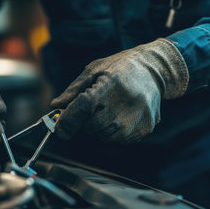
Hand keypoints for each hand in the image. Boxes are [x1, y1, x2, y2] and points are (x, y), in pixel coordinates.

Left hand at [51, 39, 188, 142]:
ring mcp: (136, 118)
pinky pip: (119, 140)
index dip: (68, 120)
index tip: (59, 129)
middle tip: (93, 108)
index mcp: (110, 85)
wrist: (154, 70)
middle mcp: (124, 104)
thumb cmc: (119, 68)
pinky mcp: (145, 128)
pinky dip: (114, 132)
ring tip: (109, 109)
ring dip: (99, 128)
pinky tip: (121, 115)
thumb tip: (55, 106)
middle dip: (85, 121)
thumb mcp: (95, 70)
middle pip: (91, 127)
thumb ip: (74, 89)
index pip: (83, 107)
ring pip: (104, 137)